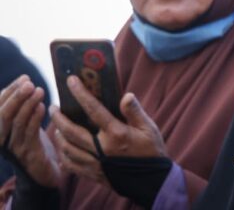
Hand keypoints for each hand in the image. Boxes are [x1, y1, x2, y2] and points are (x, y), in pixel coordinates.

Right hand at [0, 75, 59, 187]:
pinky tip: (43, 107)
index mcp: (0, 130)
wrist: (47, 171)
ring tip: (40, 90)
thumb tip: (26, 81)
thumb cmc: (36, 142)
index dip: (10, 91)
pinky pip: (30, 133)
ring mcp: (14, 147)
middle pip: (3, 115)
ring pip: (16, 122)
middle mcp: (3, 138)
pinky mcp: (29, 153)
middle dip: (15, 96)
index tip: (24, 78)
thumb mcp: (27, 122)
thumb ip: (24, 106)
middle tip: (29, 82)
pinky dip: (36, 118)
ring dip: (28, 104)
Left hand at [51, 76, 166, 184]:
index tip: (71, 81)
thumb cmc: (152, 150)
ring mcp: (95, 163)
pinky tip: (63, 147)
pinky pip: (71, 165)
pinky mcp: (93, 174)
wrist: (152, 181)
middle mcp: (102, 149)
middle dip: (59, 118)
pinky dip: (63, 155)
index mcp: (116, 134)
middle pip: (71, 131)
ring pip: (67, 148)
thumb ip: (135, 111)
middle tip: (53, 107)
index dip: (81, 93)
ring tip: (56, 126)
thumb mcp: (149, 128)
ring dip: (58, 135)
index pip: (94, 110)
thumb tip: (126, 95)